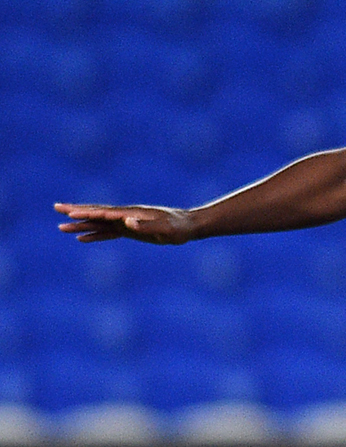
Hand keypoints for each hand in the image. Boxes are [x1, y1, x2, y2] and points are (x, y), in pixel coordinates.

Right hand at [55, 203, 195, 243]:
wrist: (189, 226)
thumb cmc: (179, 228)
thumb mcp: (166, 230)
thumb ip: (148, 227)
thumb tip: (127, 222)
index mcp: (133, 214)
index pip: (106, 212)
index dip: (88, 213)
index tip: (71, 213)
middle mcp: (126, 216)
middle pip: (97, 213)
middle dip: (76, 211)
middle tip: (56, 208)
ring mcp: (127, 223)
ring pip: (99, 223)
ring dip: (81, 224)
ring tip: (61, 227)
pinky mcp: (130, 230)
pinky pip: (108, 233)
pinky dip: (94, 235)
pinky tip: (82, 238)